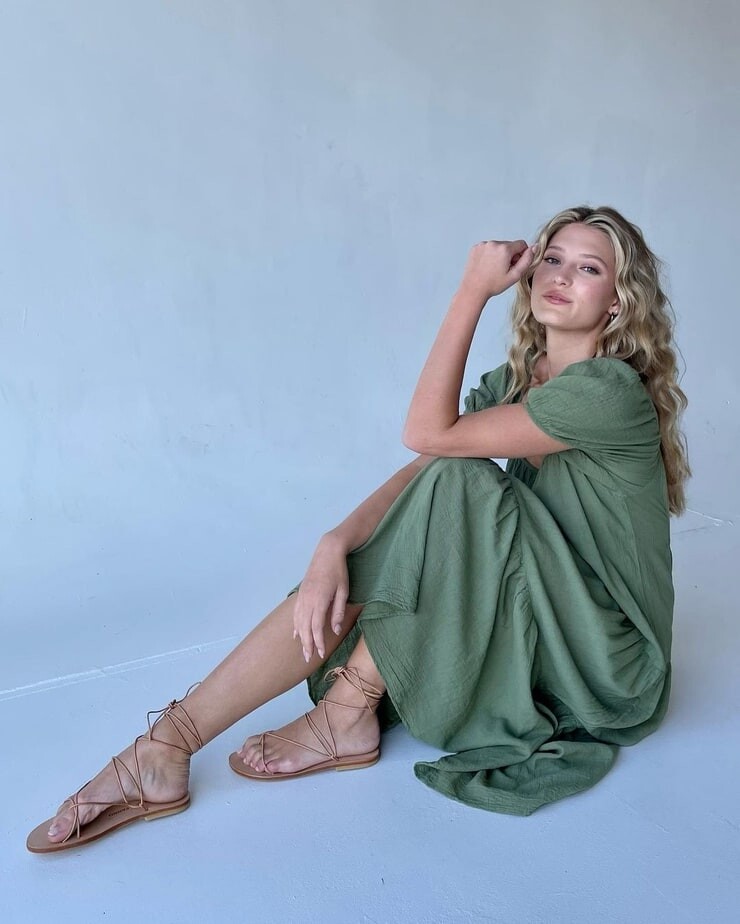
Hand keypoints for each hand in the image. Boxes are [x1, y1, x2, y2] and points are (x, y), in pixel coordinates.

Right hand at [293, 533, 349, 661]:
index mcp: (319, 600)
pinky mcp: (301, 593)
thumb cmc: (338, 571)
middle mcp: (307, 600)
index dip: (318, 642)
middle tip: (308, 659)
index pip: (316, 627)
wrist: (327, 552)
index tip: (320, 654)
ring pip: (298, 621)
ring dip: (300, 637)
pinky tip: (296, 634)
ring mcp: (302, 597)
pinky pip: (295, 613)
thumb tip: (335, 630)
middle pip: (304, 627)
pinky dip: (295, 625)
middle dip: (306, 644)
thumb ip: (338, 612)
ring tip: (303, 650)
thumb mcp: (343, 591)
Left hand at [458, 239, 535, 302]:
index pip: (521, 244)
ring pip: (498, 246)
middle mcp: (493, 243)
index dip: (521, 255)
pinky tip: (486, 266)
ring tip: (494, 269)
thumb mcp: (515, 275)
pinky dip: (489, 255)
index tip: (514, 265)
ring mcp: (483, 245)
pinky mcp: (476, 248)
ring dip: (499, 255)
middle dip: (510, 255)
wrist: (473, 289)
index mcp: (504, 249)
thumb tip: (535, 247)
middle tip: (503, 269)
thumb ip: (527, 260)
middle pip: (509, 245)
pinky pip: (488, 248)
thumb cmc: (493, 285)